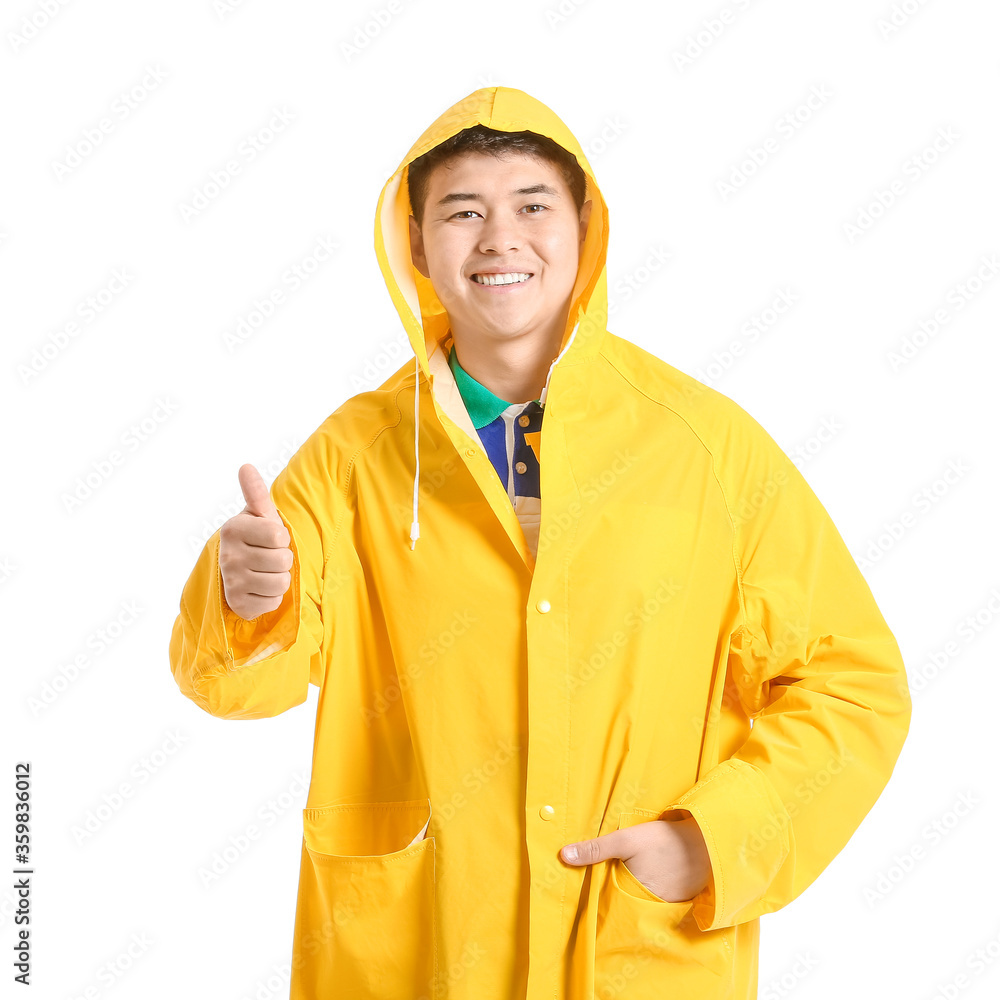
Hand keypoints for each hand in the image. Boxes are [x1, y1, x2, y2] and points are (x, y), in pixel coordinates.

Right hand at [219, 464, 293, 619]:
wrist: (241, 570)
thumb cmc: (257, 538)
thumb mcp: (259, 515)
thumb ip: (256, 492)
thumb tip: (245, 466)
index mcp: (233, 529)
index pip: (278, 536)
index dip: (282, 538)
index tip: (271, 538)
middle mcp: (228, 556)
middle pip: (283, 560)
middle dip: (283, 559)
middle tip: (269, 556)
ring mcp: (231, 582)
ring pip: (281, 583)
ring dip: (280, 578)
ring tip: (267, 571)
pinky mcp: (237, 604)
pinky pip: (274, 601)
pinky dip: (273, 596)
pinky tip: (261, 588)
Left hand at [560, 814, 711, 901]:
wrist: (707, 841)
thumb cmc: (665, 840)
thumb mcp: (627, 840)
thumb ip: (596, 849)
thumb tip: (563, 856)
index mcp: (634, 895)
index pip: (608, 904)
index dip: (596, 902)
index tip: (584, 901)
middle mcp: (650, 907)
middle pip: (624, 905)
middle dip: (613, 900)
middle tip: (600, 892)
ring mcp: (666, 906)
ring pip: (640, 904)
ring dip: (632, 896)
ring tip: (624, 885)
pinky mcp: (678, 900)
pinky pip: (657, 901)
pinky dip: (650, 894)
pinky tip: (647, 882)